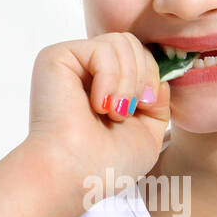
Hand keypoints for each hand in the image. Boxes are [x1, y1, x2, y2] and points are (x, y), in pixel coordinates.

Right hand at [26, 32, 170, 199]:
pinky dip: (110, 79)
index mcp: (104, 86)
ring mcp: (71, 62)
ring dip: (128, 82)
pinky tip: (98, 105)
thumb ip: (158, 101)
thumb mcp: (149, 133)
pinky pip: (102, 49)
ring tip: (113, 112)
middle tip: (127, 111)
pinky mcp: (57, 57)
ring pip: (122, 42)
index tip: (145, 107)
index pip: (140, 57)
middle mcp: (86, 71)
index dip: (152, 78)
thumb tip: (159, 77)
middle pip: (132, 44)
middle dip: (143, 77)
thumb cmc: (107, 164)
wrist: (76, 174)